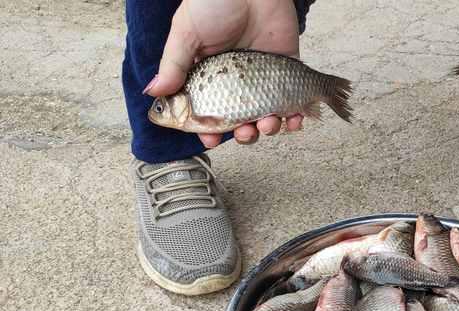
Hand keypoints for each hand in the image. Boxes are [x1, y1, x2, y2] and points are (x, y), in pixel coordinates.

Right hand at [143, 0, 301, 146]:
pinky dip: (296, 116)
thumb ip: (174, 64)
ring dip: (270, 128)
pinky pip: (294, 100)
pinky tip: (294, 120)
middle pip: (240, 120)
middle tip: (247, 132)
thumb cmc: (213, 2)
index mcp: (208, 75)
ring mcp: (263, 76)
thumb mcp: (186, 32)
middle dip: (245, 134)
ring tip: (269, 124)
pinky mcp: (288, 69)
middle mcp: (236, 81)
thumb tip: (154, 92)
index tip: (212, 140)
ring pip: (268, 115)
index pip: (207, 111)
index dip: (209, 130)